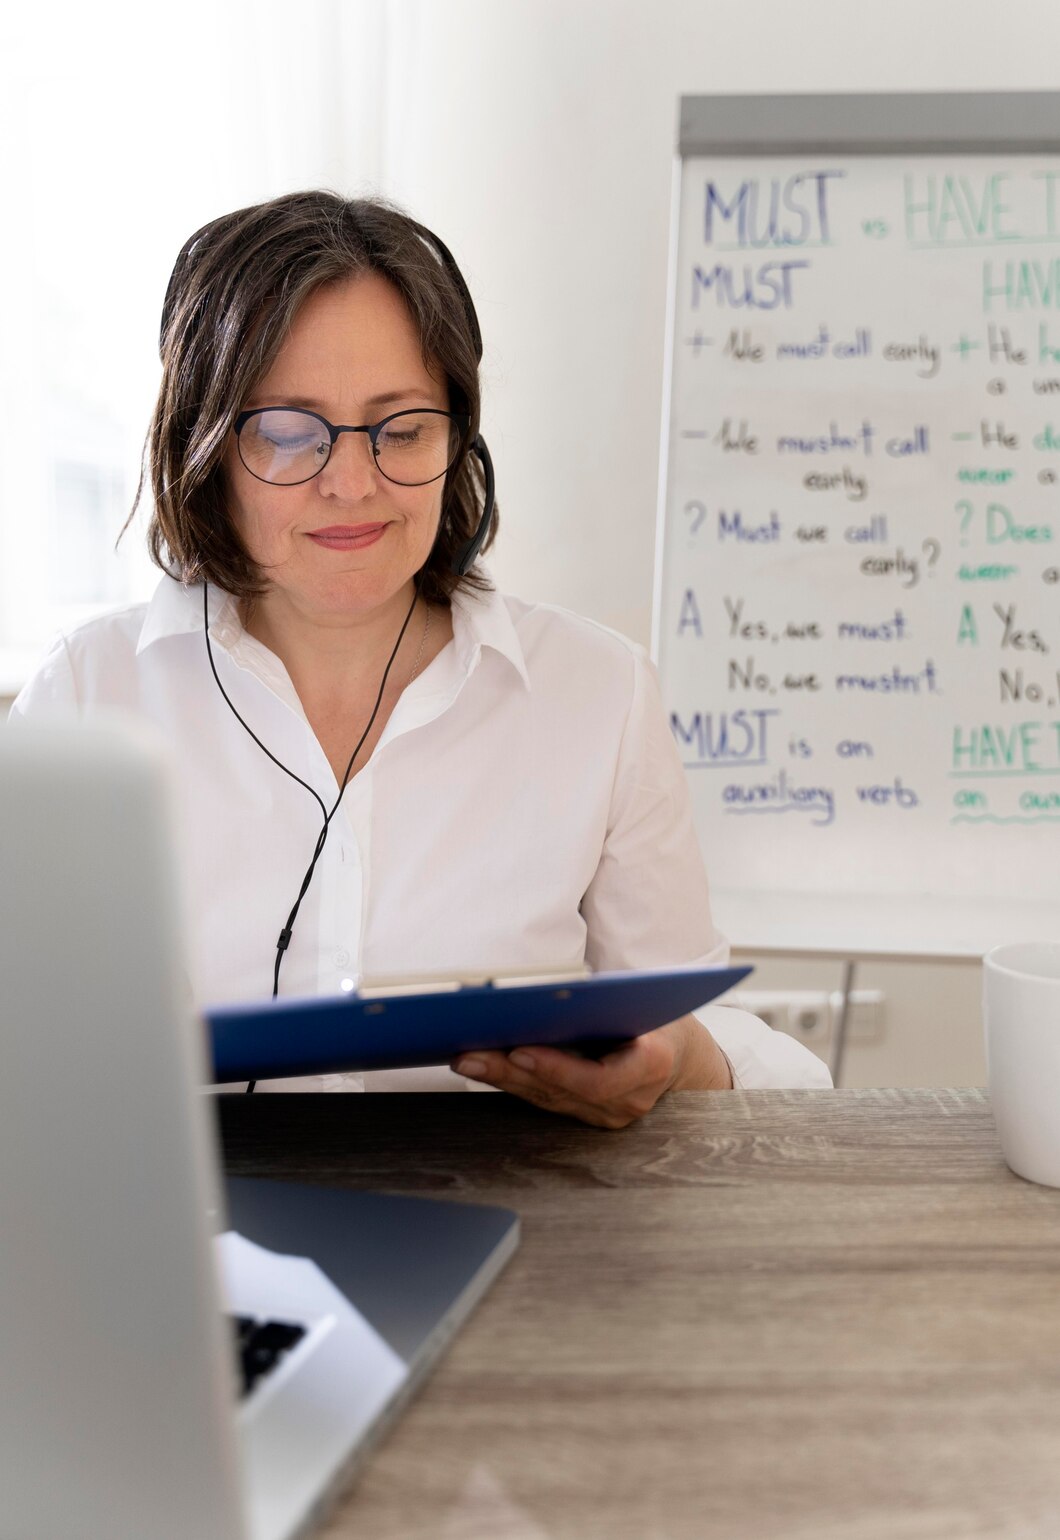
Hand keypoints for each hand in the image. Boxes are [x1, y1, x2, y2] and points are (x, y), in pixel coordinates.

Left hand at [450, 1013, 732, 1128]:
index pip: (599, 1080)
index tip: (520, 1051)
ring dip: (503, 1080)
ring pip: (548, 1099)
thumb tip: (545, 996)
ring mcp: (611, 1116)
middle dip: (510, 1072)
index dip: (556, 1069)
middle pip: (562, 1092)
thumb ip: (605, 1005)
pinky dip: (514, 1084)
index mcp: (652, 1066)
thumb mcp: (643, 1002)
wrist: (681, 1055)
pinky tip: (485, 1068)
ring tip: (467, 1059)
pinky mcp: (591, 1117)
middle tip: (471, 1055)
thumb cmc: (658, 1017)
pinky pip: (548, 1101)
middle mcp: (631, 1100)